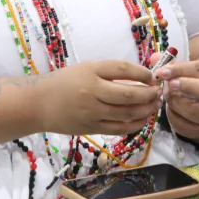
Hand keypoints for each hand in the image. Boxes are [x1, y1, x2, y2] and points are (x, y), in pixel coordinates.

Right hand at [39, 60, 161, 135]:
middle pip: (129, 94)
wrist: (38, 104)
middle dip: (149, 93)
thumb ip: (111, 72)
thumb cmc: (64, 82)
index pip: (123, 69)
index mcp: (91, 71)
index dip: (142, 73)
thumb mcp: (87, 68)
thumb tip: (140, 77)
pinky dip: (135, 125)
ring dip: (146, 109)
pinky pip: (119, 129)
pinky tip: (144, 119)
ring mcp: (92, 113)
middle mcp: (92, 92)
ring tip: (155, 105)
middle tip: (159, 91)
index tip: (152, 76)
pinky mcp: (91, 129)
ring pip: (127, 113)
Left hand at [154, 58, 198, 140]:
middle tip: (168, 85)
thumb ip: (169, 64)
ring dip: (175, 103)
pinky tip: (169, 108)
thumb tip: (154, 58)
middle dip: (188, 86)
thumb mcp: (183, 70)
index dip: (180, 70)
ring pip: (195, 111)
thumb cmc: (190, 81)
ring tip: (167, 96)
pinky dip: (172, 117)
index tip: (162, 72)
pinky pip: (185, 126)